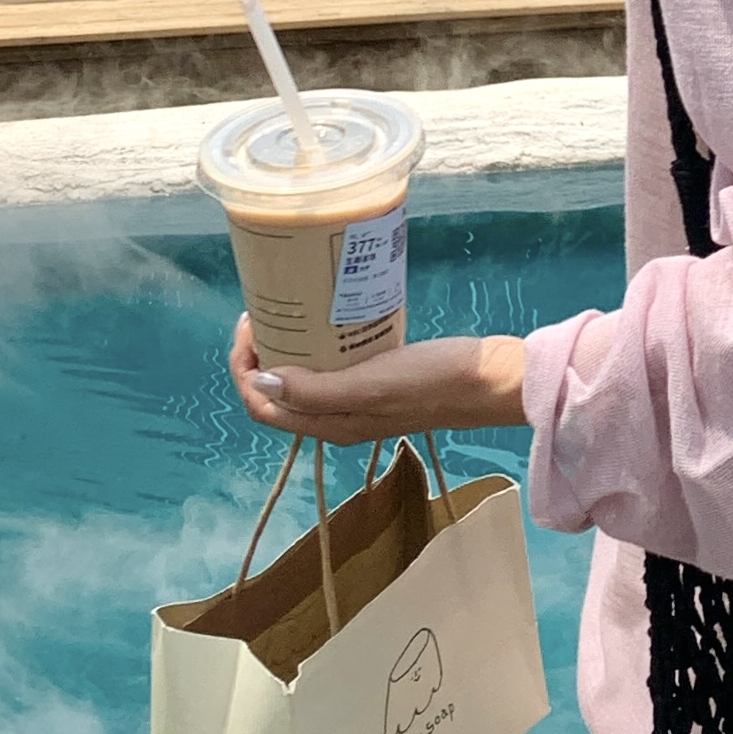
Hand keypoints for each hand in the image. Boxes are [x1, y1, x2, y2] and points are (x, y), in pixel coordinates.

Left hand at [228, 311, 530, 445]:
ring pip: (304, 377)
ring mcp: (358, 399)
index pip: (261, 404)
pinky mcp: (379, 379)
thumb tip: (259, 381)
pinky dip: (319, 344)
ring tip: (290, 309)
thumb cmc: (430, 382)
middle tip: (267, 309)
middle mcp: (337, 417)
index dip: (244, 369)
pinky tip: (328, 317)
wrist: (489, 382)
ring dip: (288, 348)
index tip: (250, 325)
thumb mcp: (368, 385)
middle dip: (260, 354)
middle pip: (278, 391)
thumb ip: (314, 390)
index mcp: (328, 424)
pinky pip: (333, 365)